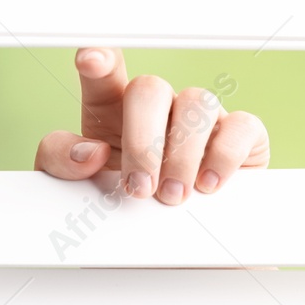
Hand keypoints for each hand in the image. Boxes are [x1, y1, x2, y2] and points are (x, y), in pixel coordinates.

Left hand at [34, 47, 268, 203]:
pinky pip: (242, 124)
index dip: (100, 59)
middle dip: (142, 141)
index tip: (90, 60)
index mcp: (112, 109)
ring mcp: (201, 116)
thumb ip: (62, 161)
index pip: (105, 72)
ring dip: (182, 153)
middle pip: (149, 89)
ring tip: (172, 196)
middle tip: (139, 187)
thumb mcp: (77, 186)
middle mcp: (159, 105)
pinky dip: (224, 156)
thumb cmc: (123, 204)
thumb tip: (88, 151)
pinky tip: (208, 185)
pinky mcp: (241, 136)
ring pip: (197, 101)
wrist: (170, 244)